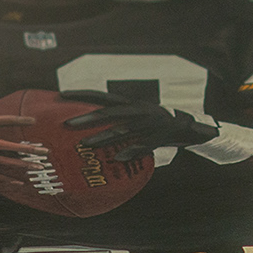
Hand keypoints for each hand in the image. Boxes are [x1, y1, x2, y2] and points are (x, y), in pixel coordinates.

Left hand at [59, 89, 218, 160]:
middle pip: (110, 112)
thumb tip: (94, 124)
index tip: (61, 94)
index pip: (102, 95)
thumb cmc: (158, 124)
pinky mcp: (161, 137)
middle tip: (66, 124)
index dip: (82, 94)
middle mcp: (139, 110)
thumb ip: (119, 119)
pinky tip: (118, 159)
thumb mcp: (138, 116)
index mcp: (131, 103)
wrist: (192, 126)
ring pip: (124, 130)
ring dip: (104, 137)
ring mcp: (150, 123)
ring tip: (86, 145)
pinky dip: (131, 151)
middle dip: (88, 117)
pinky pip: (144, 146)